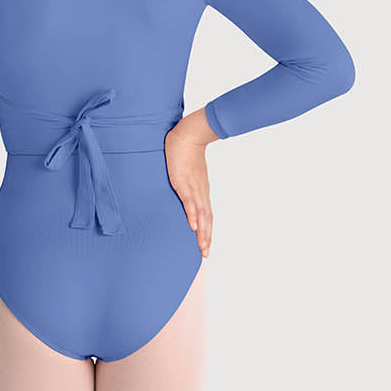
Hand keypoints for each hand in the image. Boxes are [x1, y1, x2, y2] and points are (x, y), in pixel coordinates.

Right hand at [165, 107, 217, 256]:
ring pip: (200, 215)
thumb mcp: (188, 174)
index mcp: (201, 192)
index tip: (206, 247)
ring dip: (202, 232)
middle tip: (205, 254)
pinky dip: (192, 215)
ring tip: (202, 247)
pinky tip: (192, 226)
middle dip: (206, 238)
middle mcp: (200, 193)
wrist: (189, 136)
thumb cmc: (187, 154)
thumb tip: (183, 192)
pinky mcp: (183, 183)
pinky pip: (189, 202)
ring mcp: (193, 189)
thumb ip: (186, 186)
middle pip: (206, 220)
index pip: (206, 216)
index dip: (207, 232)